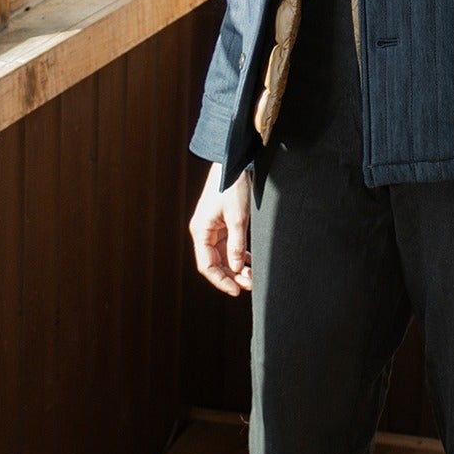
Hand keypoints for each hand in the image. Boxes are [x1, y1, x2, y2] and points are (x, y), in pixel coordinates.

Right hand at [190, 163, 252, 296]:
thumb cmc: (232, 187)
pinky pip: (227, 246)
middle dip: (231, 276)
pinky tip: (249, 263)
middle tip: (249, 285)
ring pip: (222, 256)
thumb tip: (235, 268)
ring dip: (235, 267)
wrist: (232, 162)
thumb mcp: (238, 218)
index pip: (207, 265)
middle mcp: (203, 232)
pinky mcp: (221, 223)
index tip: (236, 291)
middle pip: (214, 263)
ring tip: (251, 277)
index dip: (221, 281)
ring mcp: (212, 228)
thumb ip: (236, 245)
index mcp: (201, 231)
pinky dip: (237, 255)